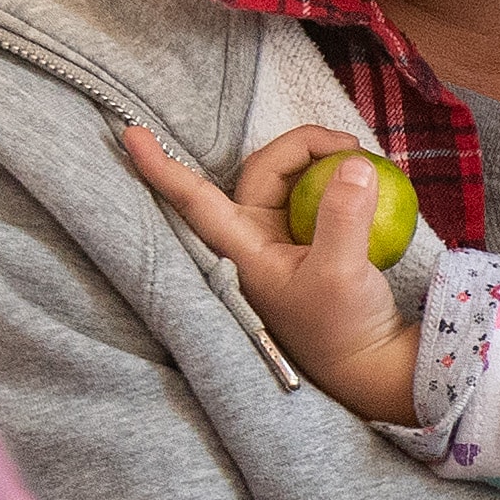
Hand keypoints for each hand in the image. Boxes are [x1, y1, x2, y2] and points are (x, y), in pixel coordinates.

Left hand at [122, 125, 424, 422]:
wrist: (368, 364)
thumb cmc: (343, 330)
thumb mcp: (342, 273)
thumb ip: (345, 216)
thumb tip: (353, 164)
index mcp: (243, 249)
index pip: (194, 199)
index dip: (161, 167)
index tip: (130, 135)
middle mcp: (254, 240)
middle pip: (262, 171)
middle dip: (302, 147)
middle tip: (352, 147)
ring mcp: (282, 239)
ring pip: (289, 179)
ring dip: (320, 161)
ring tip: (363, 162)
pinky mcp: (310, 241)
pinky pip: (313, 194)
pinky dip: (334, 180)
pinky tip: (363, 180)